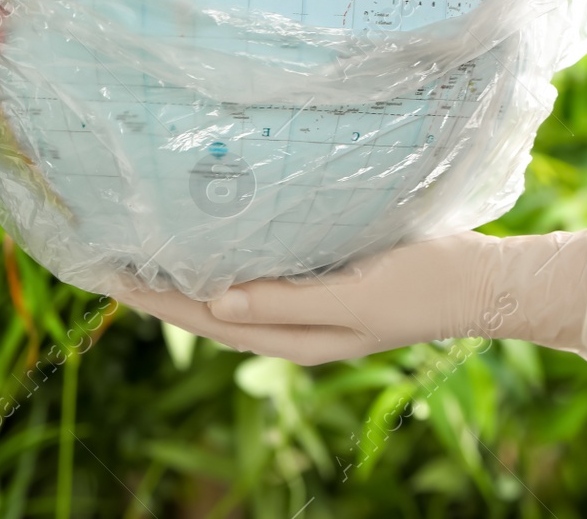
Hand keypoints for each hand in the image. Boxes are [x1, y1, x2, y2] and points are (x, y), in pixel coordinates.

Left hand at [110, 230, 586, 364]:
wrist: (484, 284)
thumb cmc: (422, 284)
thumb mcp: (352, 295)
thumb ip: (284, 301)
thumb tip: (214, 305)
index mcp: (295, 339)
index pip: (203, 319)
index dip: (152, 299)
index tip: (107, 276)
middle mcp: (291, 330)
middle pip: (204, 313)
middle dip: (153, 291)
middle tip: (103, 262)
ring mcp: (305, 311)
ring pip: (224, 300)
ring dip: (180, 281)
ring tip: (137, 255)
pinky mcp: (320, 287)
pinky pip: (252, 283)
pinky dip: (218, 269)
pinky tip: (203, 248)